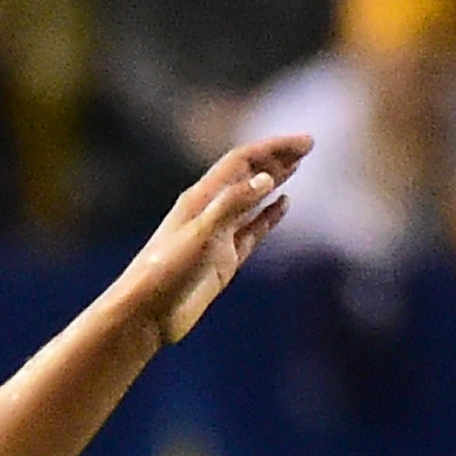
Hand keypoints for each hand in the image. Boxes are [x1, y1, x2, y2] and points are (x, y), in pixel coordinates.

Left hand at [113, 133, 308, 347]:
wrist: (147, 314)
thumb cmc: (167, 272)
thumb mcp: (201, 233)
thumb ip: (232, 204)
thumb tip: (267, 177)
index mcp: (200, 198)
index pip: (242, 161)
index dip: (274, 148)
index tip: (306, 142)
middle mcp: (209, 212)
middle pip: (247, 175)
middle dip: (277, 158)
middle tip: (308, 146)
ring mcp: (218, 236)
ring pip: (251, 200)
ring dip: (273, 181)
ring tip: (297, 165)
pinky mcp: (223, 260)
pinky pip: (251, 230)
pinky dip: (268, 215)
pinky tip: (283, 204)